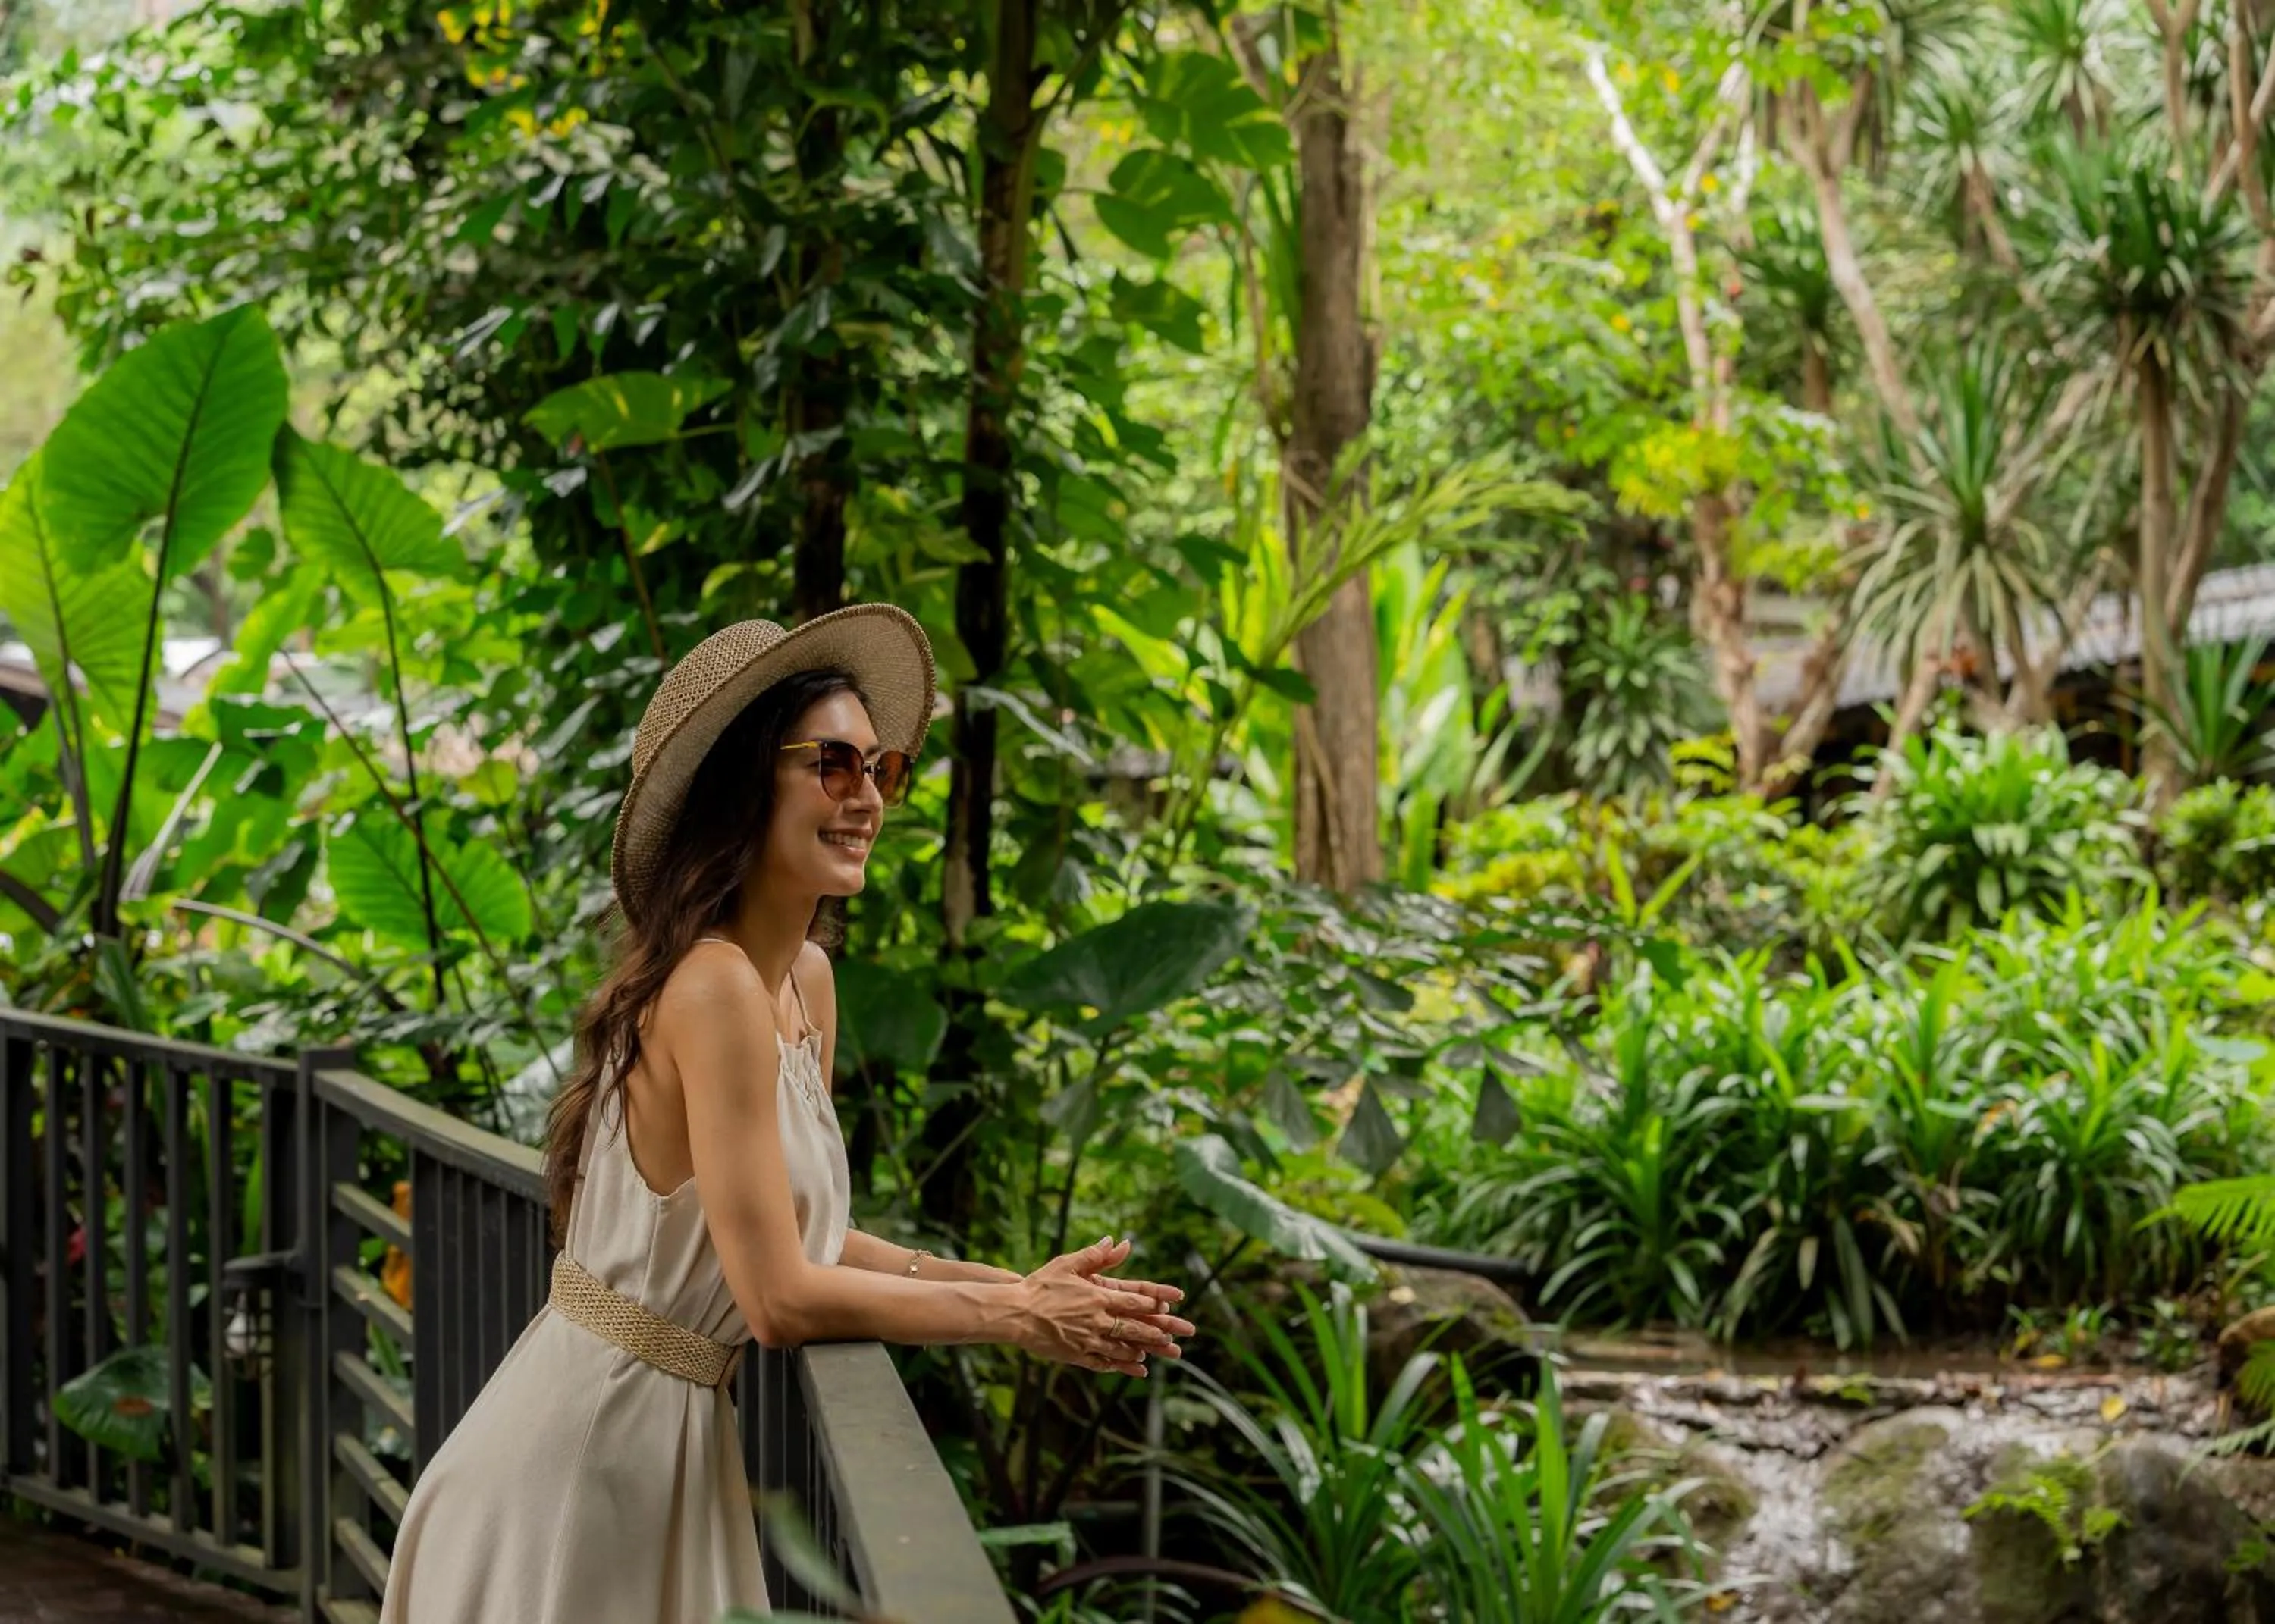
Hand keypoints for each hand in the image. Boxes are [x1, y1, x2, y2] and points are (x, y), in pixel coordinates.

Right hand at [1015, 1236, 1195, 1376]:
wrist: (1014, 1313)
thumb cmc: (1039, 1286)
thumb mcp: (1067, 1264)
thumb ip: (1095, 1255)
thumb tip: (1119, 1241)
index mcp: (1098, 1296)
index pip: (1135, 1300)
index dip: (1156, 1302)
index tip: (1172, 1305)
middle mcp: (1098, 1320)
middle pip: (1135, 1327)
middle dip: (1159, 1332)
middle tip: (1178, 1336)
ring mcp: (1088, 1340)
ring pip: (1122, 1347)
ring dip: (1142, 1350)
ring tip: (1157, 1353)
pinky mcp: (1076, 1355)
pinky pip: (1103, 1363)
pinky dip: (1120, 1365)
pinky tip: (1132, 1367)